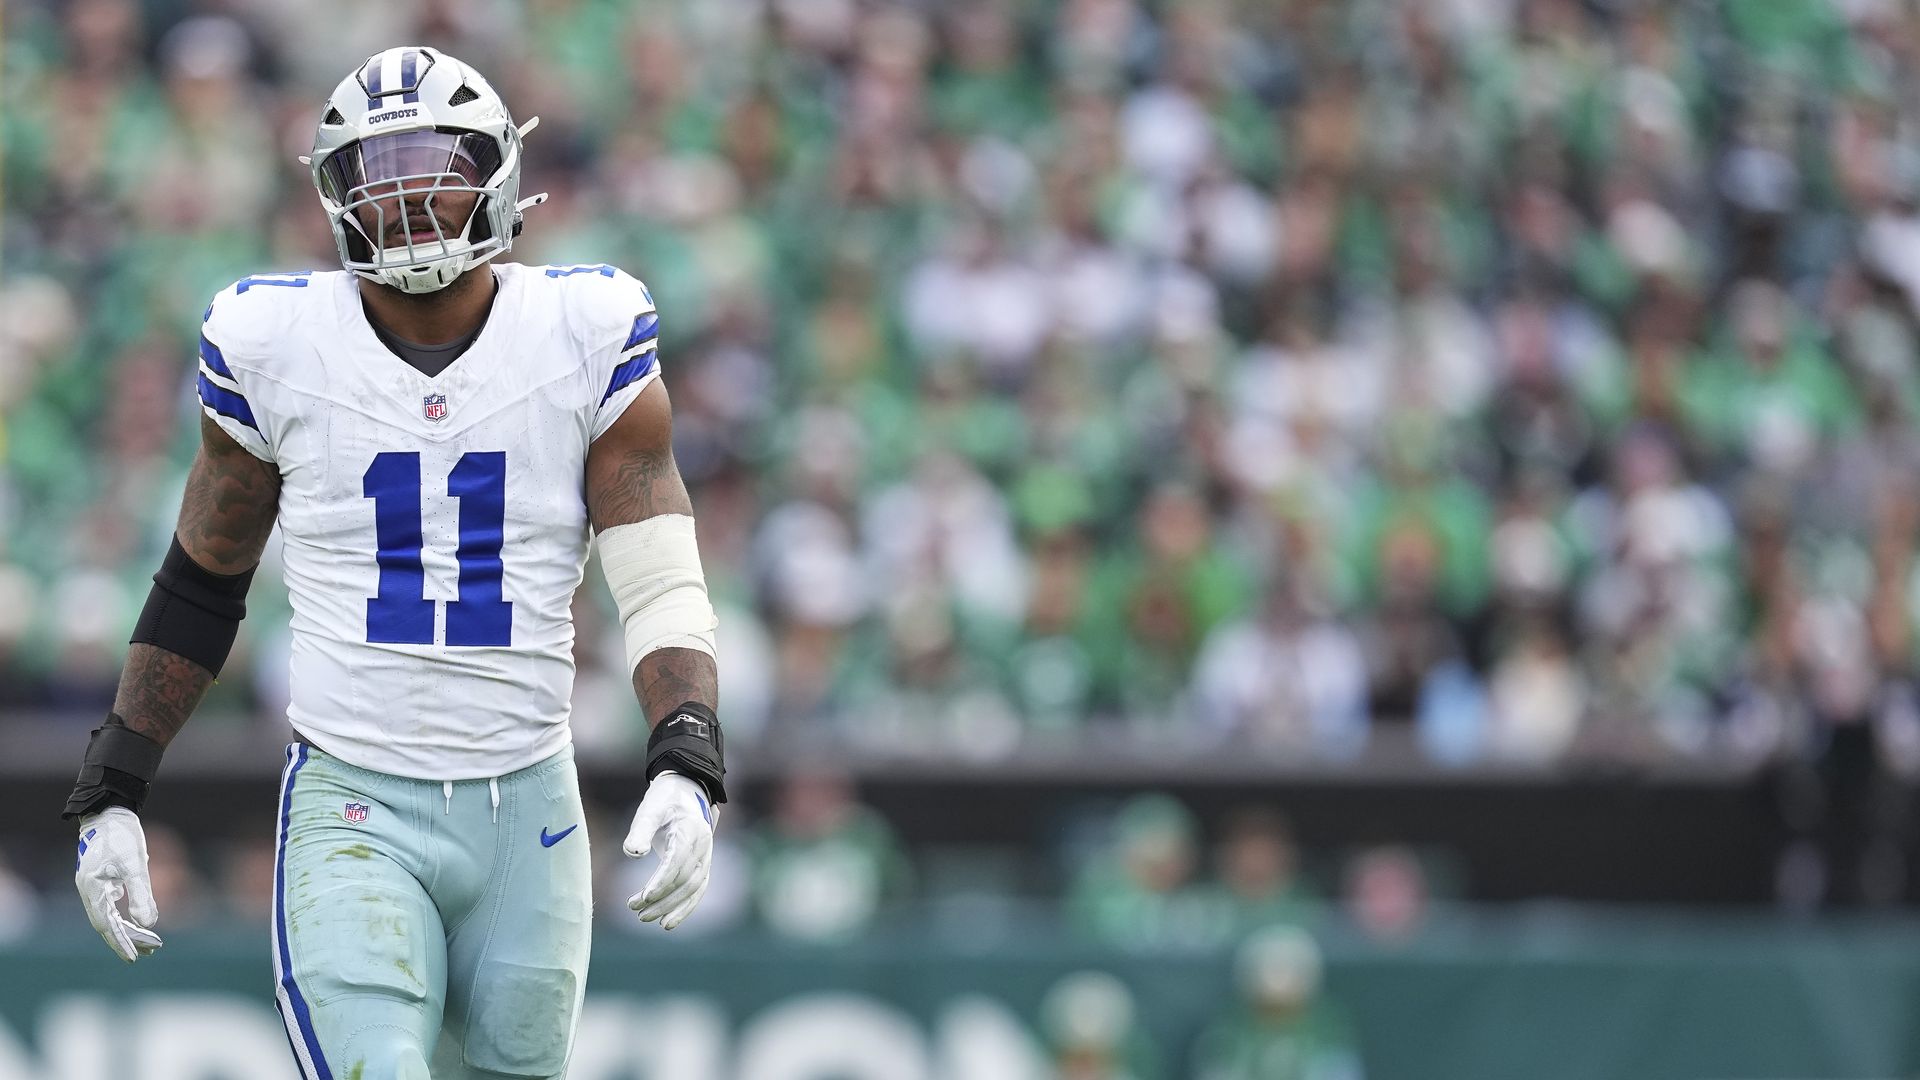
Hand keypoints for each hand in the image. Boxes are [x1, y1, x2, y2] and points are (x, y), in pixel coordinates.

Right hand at [75, 807, 163, 961]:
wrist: (111, 812)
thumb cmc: (122, 837)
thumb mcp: (135, 866)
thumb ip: (141, 895)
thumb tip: (148, 924)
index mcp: (93, 889)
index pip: (106, 925)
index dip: (120, 943)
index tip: (133, 958)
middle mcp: (89, 890)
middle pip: (107, 924)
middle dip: (126, 940)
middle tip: (148, 953)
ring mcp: (93, 885)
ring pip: (109, 915)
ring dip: (126, 929)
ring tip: (147, 942)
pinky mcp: (100, 879)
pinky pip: (110, 905)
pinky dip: (123, 915)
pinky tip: (136, 922)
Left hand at [623, 772, 715, 929]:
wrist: (686, 791)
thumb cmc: (664, 800)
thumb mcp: (650, 809)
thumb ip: (641, 830)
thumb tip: (633, 854)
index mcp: (691, 830)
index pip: (678, 862)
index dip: (661, 882)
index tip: (643, 897)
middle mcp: (703, 846)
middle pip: (686, 880)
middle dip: (662, 899)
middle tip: (635, 911)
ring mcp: (706, 857)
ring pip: (693, 889)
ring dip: (671, 908)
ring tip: (645, 919)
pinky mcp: (703, 865)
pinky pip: (697, 890)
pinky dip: (685, 908)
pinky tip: (667, 922)